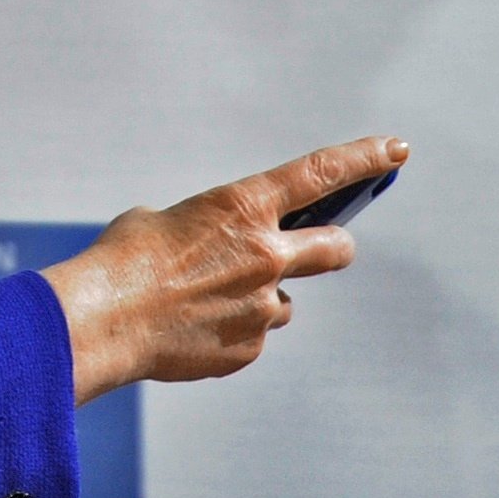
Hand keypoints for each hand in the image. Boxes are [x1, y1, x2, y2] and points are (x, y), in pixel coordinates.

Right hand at [38, 136, 409, 403]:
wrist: (103, 321)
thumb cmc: (123, 260)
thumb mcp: (162, 222)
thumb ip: (205, 231)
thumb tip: (214, 254)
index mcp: (242, 207)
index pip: (319, 174)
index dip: (363, 159)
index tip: (395, 150)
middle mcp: (266, 255)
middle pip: (335, 248)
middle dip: (334, 246)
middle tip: (326, 248)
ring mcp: (263, 305)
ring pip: (281, 300)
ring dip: (258, 298)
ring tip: (203, 302)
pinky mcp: (251, 346)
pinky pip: (252, 336)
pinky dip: (229, 331)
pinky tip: (190, 329)